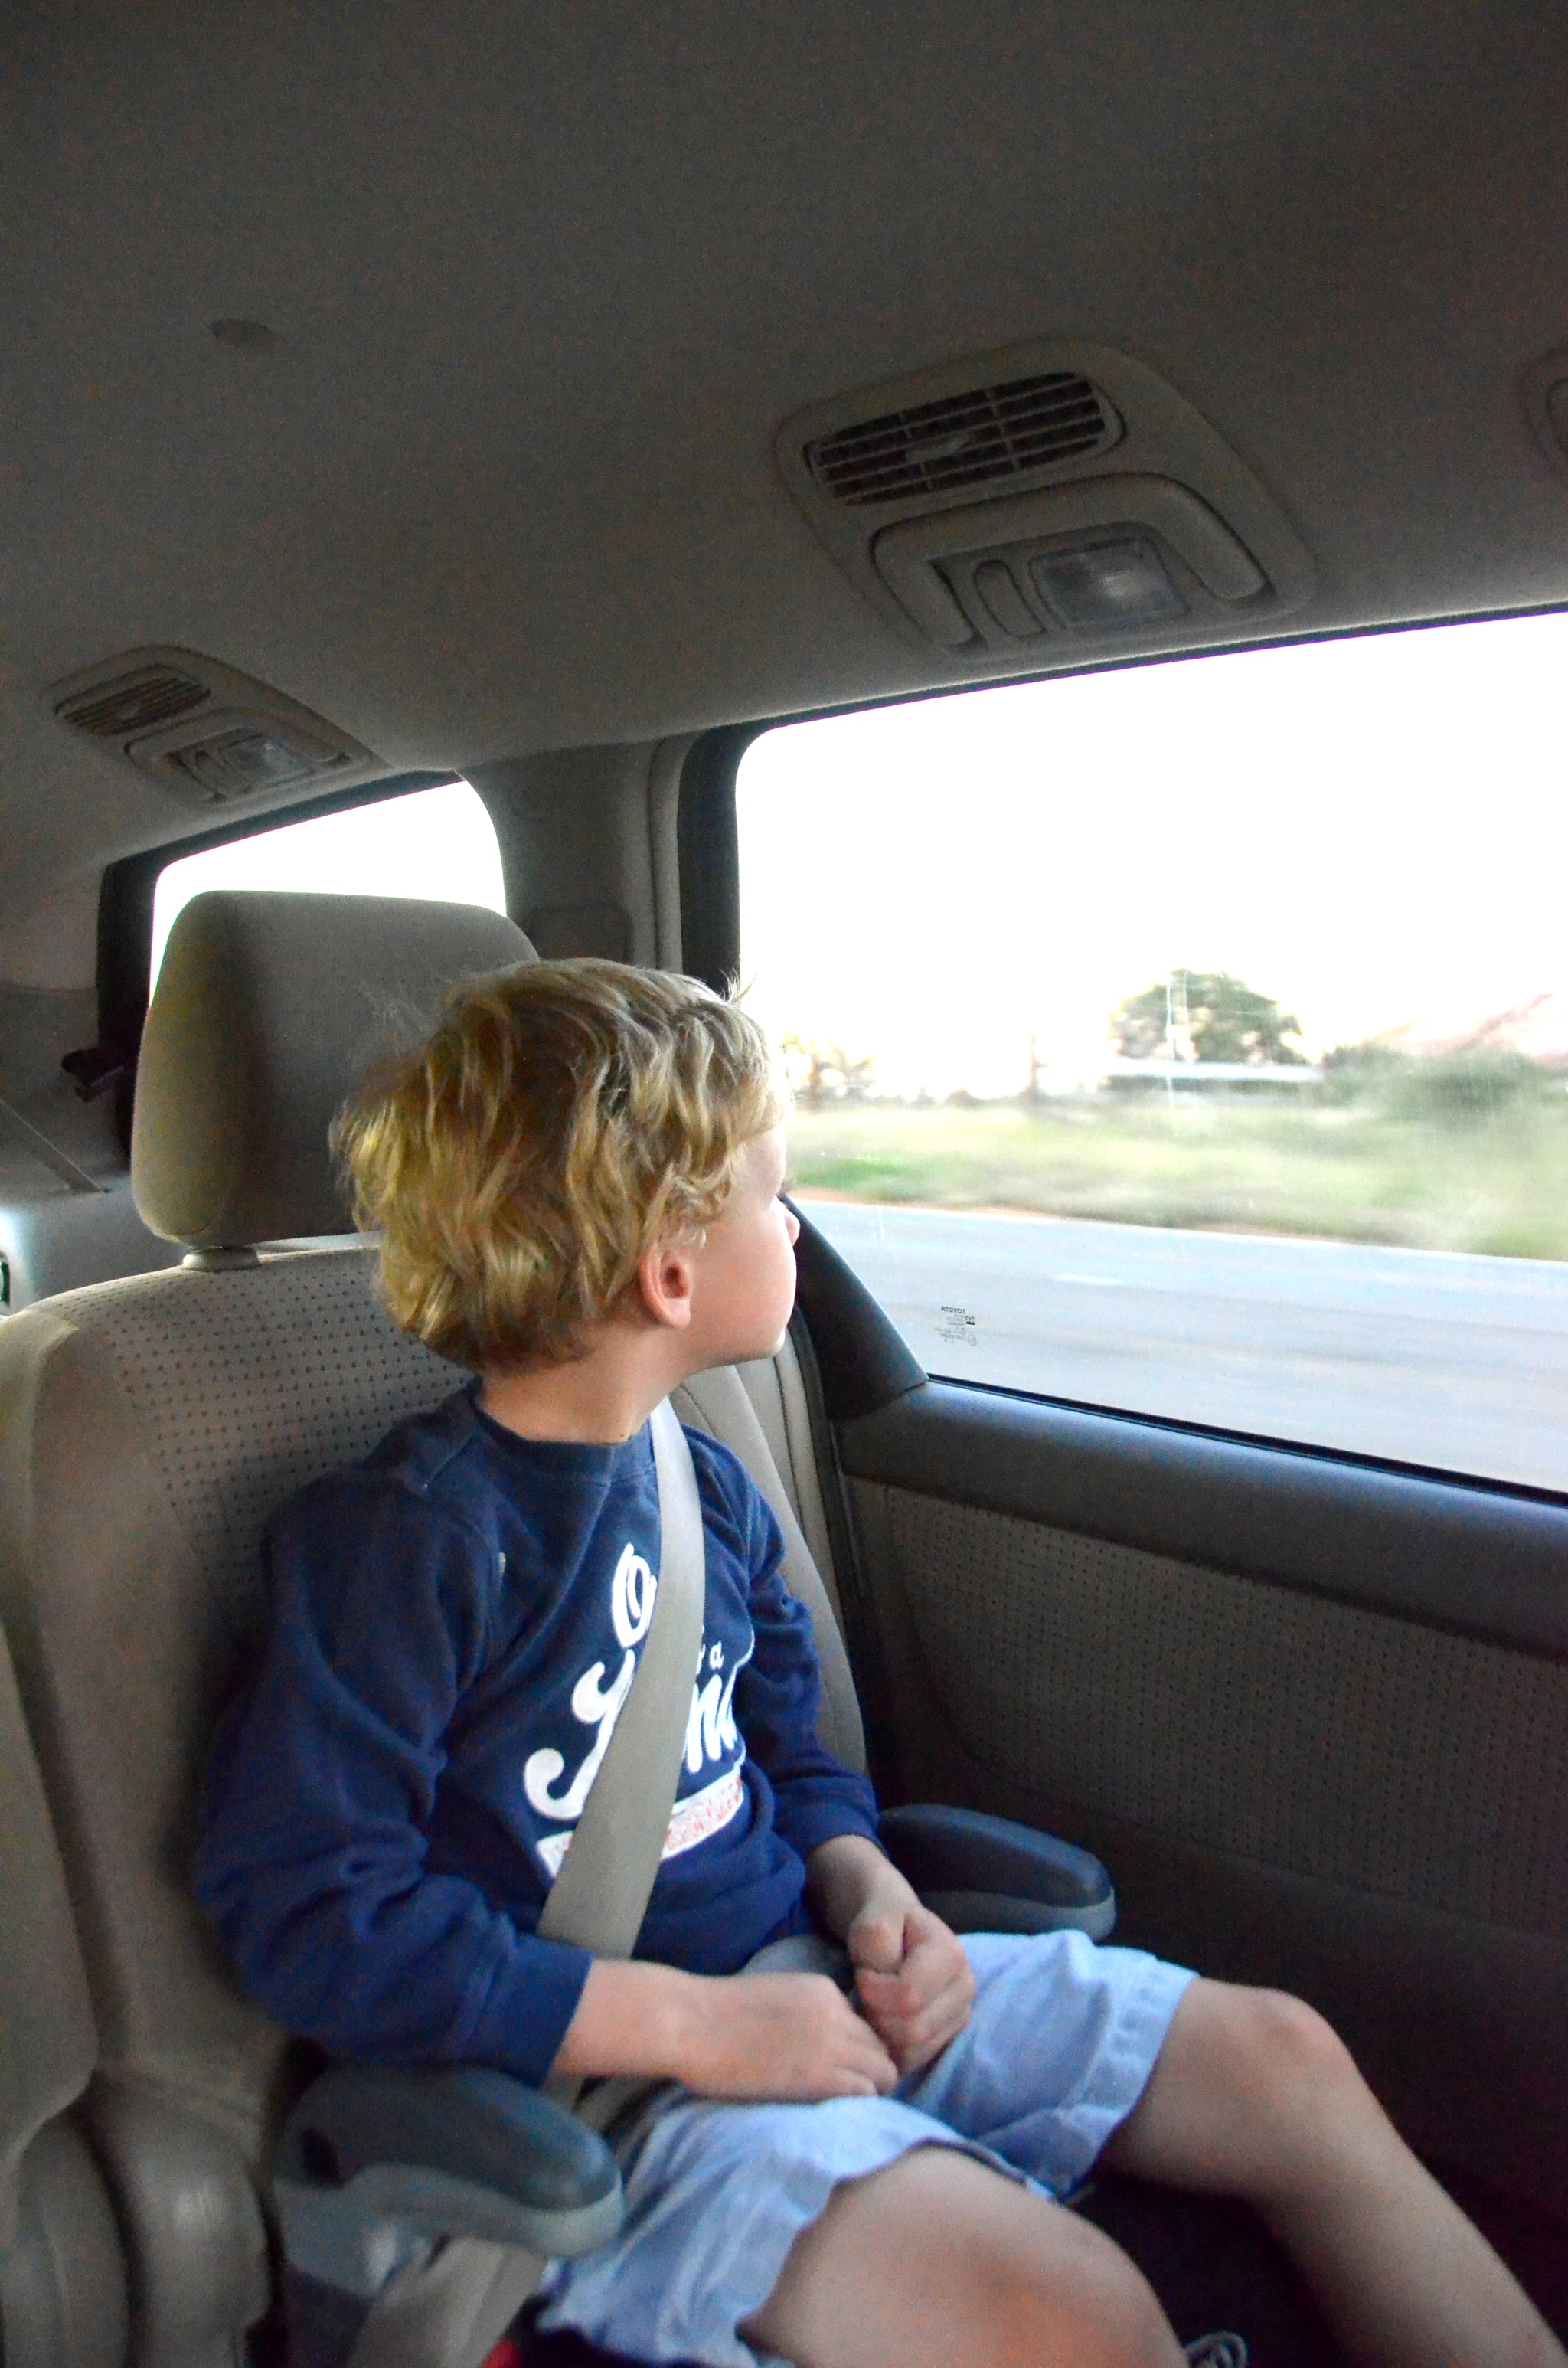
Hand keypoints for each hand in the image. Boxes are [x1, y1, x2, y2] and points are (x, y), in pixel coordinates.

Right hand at [676, 1970, 899, 2101]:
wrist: (692, 2023)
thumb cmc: (717, 2013)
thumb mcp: (776, 1996)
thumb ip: (804, 2013)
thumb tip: (814, 2043)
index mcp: (823, 1990)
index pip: (863, 2023)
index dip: (856, 2049)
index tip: (842, 2067)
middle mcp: (836, 2013)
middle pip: (881, 2046)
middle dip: (873, 2069)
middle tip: (850, 2092)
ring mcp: (831, 2045)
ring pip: (883, 2071)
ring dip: (871, 2089)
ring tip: (844, 2107)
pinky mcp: (820, 2077)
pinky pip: (864, 2093)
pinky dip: (859, 2105)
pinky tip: (836, 2113)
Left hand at [846, 1896, 975, 2078]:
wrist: (899, 1935)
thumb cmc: (885, 1928)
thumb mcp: (873, 1923)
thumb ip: (876, 1943)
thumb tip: (886, 1986)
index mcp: (952, 1954)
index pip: (908, 1997)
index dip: (874, 1990)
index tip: (864, 1973)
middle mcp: (965, 1987)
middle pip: (912, 2029)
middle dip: (877, 2013)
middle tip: (867, 1992)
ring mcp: (961, 2015)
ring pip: (912, 2049)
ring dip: (882, 2031)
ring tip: (877, 2003)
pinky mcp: (949, 2036)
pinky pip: (913, 2060)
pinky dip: (890, 2046)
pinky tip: (884, 2020)